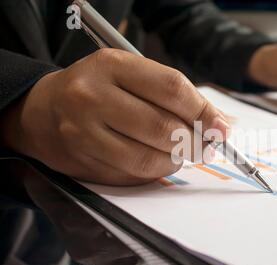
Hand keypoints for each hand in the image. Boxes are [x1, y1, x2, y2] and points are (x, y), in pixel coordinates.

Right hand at [0, 49, 228, 184]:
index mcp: (112, 66)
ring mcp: (83, 133)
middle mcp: (92, 97)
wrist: (44, 110)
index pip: (171, 88)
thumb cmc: (98, 89)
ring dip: (176, 160)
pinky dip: (155, 172)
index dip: (204, 111)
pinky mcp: (82, 162)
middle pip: (163, 127)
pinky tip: (157, 161)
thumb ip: (174, 95)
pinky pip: (133, 176)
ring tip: (181, 153)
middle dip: (195, 142)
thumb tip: (222, 122)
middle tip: (206, 146)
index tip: (221, 127)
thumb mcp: (131, 75)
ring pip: (149, 159)